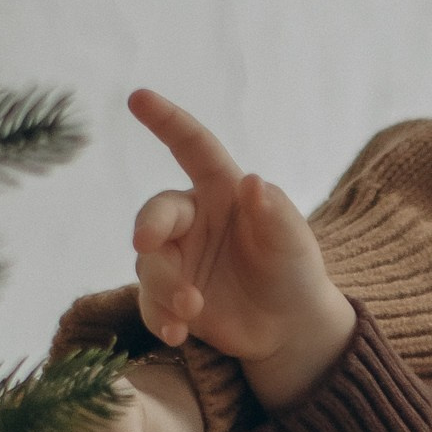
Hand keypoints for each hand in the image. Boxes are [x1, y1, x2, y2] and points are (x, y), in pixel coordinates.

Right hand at [125, 88, 356, 410]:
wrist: (291, 325)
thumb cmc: (293, 269)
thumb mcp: (293, 242)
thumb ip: (273, 213)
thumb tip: (252, 182)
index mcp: (221, 190)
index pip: (192, 147)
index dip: (167, 121)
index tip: (138, 97)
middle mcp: (191, 219)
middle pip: (156, 212)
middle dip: (148, 227)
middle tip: (147, 244)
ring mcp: (176, 258)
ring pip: (149, 264)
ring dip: (164, 285)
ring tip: (191, 309)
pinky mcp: (168, 297)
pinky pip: (149, 303)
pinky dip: (158, 317)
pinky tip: (177, 334)